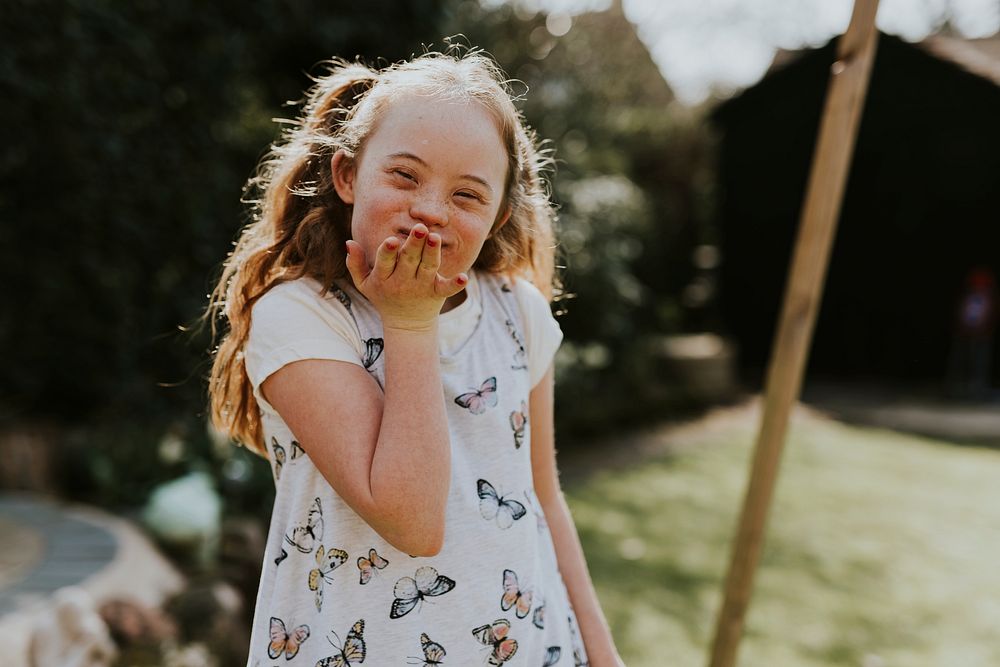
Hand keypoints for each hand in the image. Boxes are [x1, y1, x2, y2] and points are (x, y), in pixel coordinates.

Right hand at [345, 223, 466, 330]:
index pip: (385, 262)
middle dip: (414, 245)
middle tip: (421, 228)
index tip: (391, 240)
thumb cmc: (383, 296)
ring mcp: (421, 288)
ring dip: (432, 253)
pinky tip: (463, 278)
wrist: (406, 324)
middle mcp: (403, 282)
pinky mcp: (437, 293)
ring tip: (435, 237)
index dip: (388, 252)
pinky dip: (455, 285)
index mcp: (384, 278)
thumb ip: (355, 264)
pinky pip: (447, 289)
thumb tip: (349, 242)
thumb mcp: (364, 283)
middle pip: (409, 261)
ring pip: (428, 268)